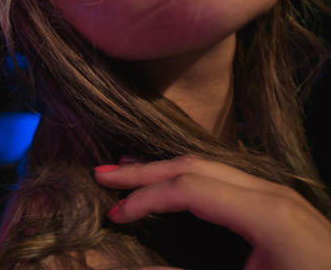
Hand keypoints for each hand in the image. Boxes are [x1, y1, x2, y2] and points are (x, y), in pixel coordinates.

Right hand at [94, 155, 330, 269]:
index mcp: (265, 215)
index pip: (187, 189)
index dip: (144, 198)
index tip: (114, 215)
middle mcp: (271, 193)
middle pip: (194, 166)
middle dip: (145, 171)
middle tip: (102, 174)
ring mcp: (278, 195)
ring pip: (208, 166)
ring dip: (163, 168)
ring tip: (127, 170)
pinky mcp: (280, 204)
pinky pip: (224, 178)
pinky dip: (188, 176)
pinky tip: (171, 182)